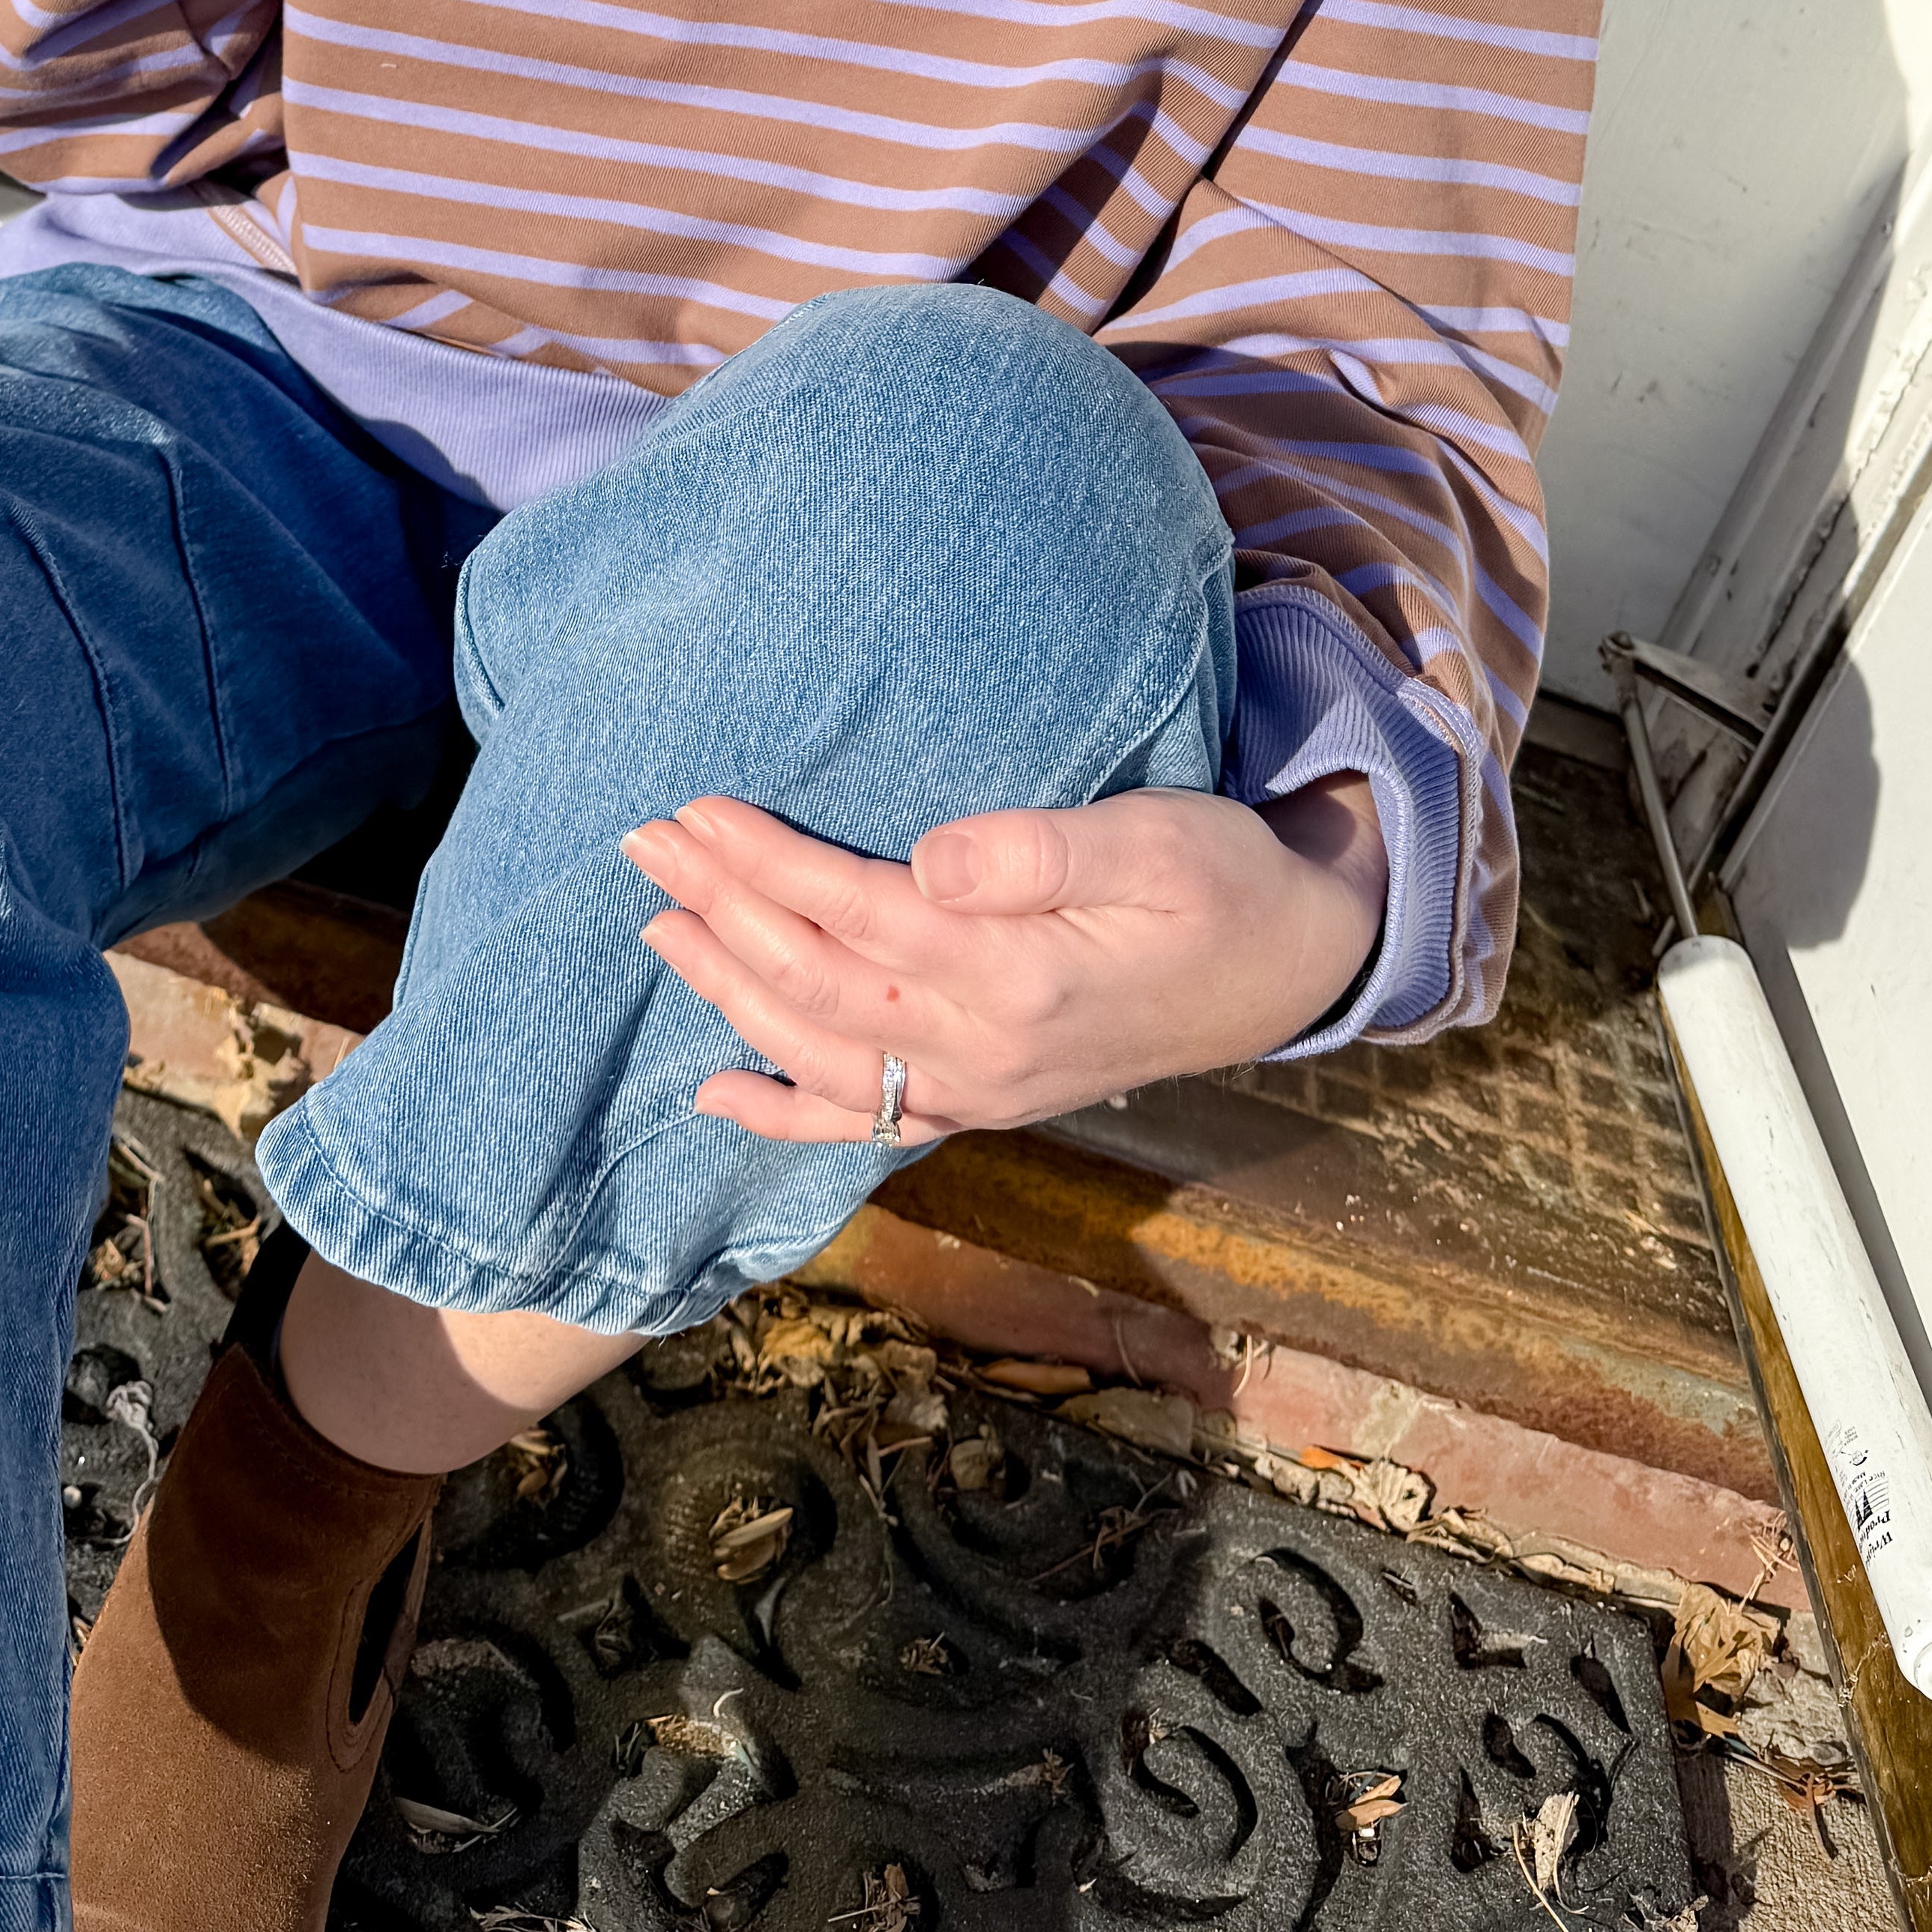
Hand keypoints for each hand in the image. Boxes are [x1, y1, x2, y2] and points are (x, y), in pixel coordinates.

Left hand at [623, 774, 1389, 1140]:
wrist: (1290, 967)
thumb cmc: (1223, 881)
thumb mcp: (1160, 840)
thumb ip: (1042, 851)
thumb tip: (928, 856)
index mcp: (1016, 977)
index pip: (854, 913)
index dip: (766, 862)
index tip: (692, 809)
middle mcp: (982, 1049)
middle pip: (816, 981)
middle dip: (721, 910)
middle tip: (642, 843)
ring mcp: (977, 1087)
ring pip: (819, 1050)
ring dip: (727, 990)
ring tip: (656, 926)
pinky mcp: (984, 1098)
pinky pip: (865, 1123)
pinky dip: (782, 1114)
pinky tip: (714, 1095)